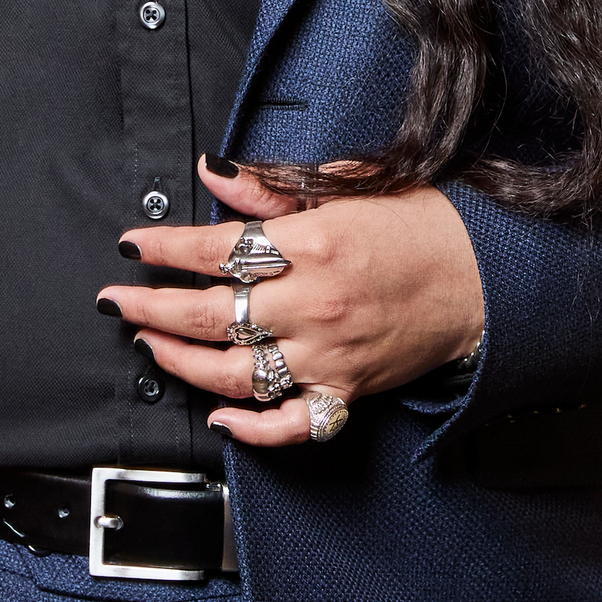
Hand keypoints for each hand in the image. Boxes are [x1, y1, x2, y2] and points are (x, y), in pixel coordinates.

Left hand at [97, 157, 483, 449]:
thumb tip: (212, 171)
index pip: (217, 249)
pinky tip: (217, 415)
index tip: (132, 244)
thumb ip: (272, 187)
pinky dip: (251, 430)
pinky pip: (291, 425)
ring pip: (237, 374)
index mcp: (314, 244)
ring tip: (148, 343)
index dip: (165, 247)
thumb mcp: (346, 185)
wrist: (486, 276)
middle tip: (115, 300)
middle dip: (151, 307)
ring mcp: (331, 356)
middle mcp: (316, 305)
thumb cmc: (417, 223)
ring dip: (182, 361)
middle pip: (213, 315)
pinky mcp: (349, 392)